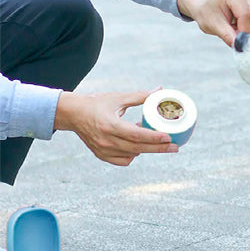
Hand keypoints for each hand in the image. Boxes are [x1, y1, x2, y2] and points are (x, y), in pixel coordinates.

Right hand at [54, 90, 176, 165]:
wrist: (73, 114)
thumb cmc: (97, 103)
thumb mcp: (119, 98)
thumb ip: (140, 96)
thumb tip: (160, 90)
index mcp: (110, 125)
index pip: (137, 135)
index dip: (154, 138)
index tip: (169, 137)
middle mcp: (106, 140)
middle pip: (138, 149)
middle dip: (158, 148)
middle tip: (175, 147)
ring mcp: (102, 150)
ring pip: (131, 155)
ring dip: (146, 149)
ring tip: (158, 140)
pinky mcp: (100, 155)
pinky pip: (122, 160)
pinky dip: (133, 155)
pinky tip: (139, 146)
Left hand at [177, 0, 249, 45]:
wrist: (203, 4)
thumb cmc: (206, 13)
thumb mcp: (212, 25)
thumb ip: (227, 35)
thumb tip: (239, 45)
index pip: (247, 15)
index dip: (243, 31)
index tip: (235, 39)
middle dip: (249, 31)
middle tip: (235, 35)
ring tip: (235, 27)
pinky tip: (239, 24)